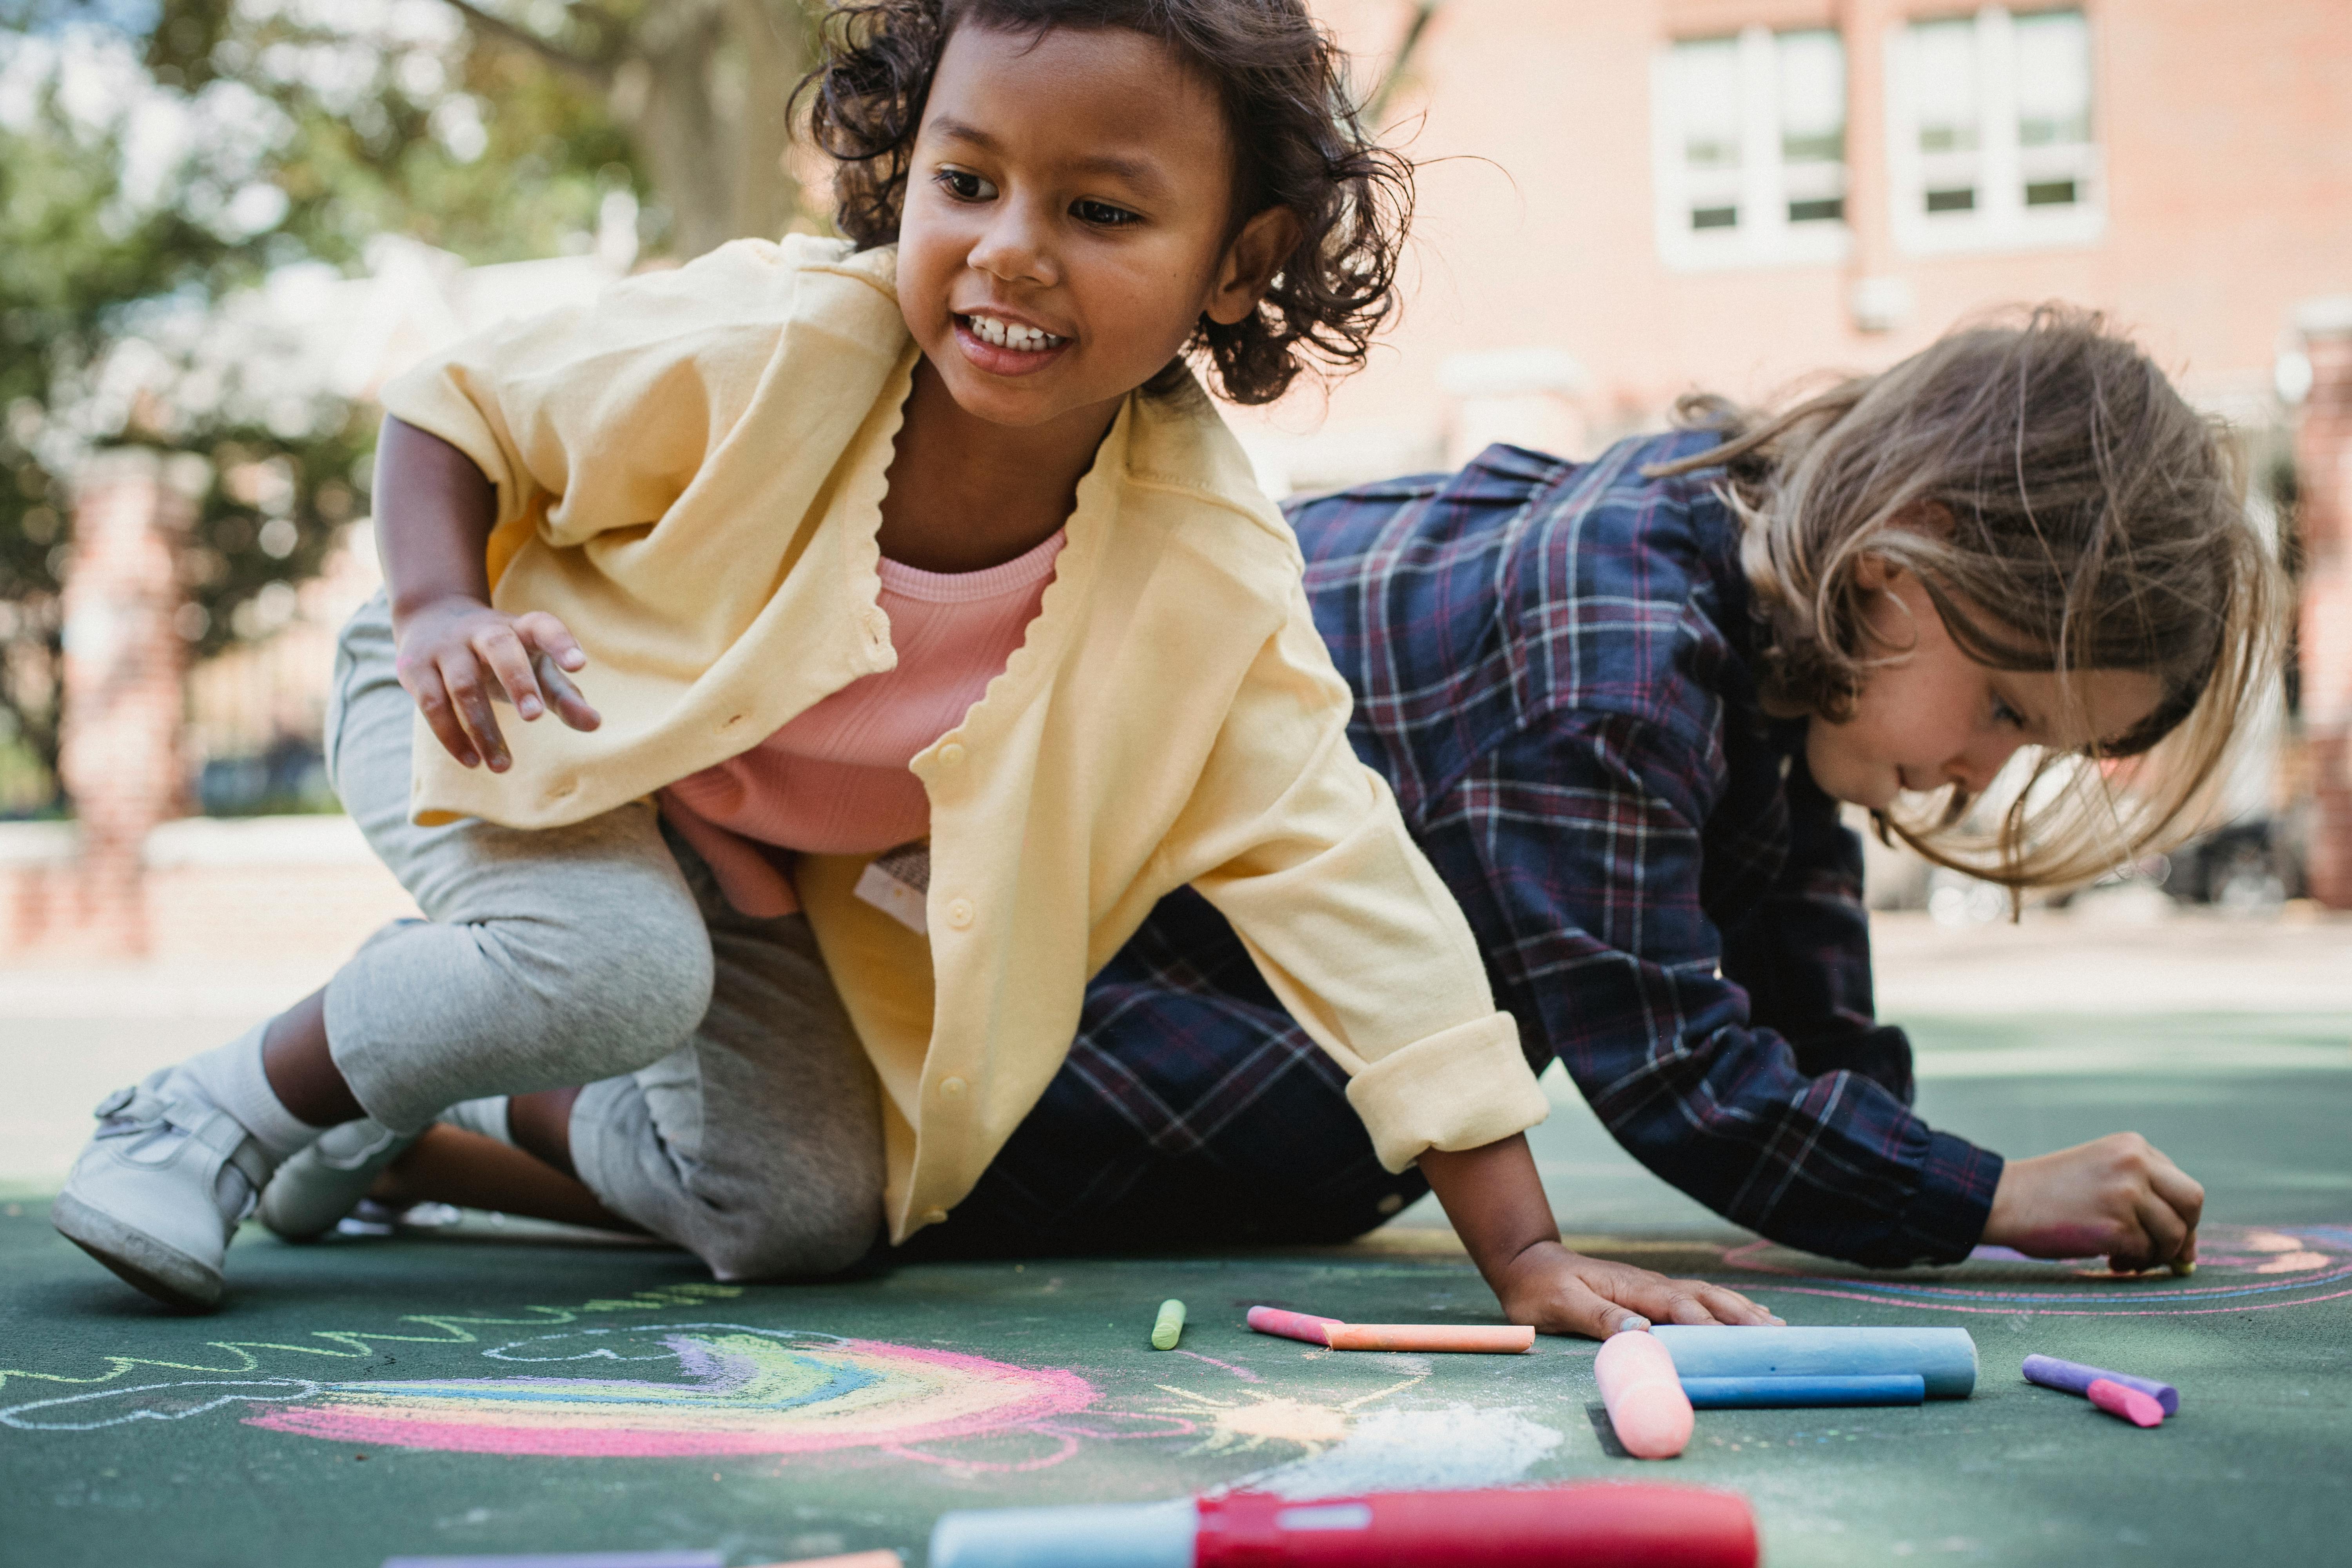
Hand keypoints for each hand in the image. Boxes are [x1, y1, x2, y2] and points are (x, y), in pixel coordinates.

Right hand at [392, 595, 599, 769]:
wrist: (432, 619)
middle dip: (518, 681)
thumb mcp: (536, 668)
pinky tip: (472, 760)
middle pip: (501, 647)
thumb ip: (565, 695)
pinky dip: (452, 736)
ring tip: (503, 767)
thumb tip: (594, 724)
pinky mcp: (415, 668)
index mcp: (519, 628)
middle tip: (534, 717)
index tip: (580, 665)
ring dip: (483, 728)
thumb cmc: (501, 655)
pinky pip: (432, 704)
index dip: (561, 642)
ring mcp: (446, 647)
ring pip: (463, 685)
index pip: (542, 625)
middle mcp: (483, 631)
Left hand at [1491, 1240, 1783, 1339]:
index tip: (1737, 1343)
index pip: (1679, 1308)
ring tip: (1774, 1325)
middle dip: (1739, 1315)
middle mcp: (1649, 1285)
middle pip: (1704, 1298)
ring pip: (1705, 1296)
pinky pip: (1695, 1299)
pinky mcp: (1650, 1293)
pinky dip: (1724, 1306)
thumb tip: (1642, 1330)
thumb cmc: (1539, 1289)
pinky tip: (1744, 1313)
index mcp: (1631, 1289)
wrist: (1527, 1262)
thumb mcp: (1560, 1305)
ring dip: (1739, 1309)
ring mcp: (1652, 1287)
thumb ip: (1598, 1317)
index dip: (1709, 1325)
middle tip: (1776, 1335)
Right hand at [1982, 1132, 2202, 1273]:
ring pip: (2173, 1234)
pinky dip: (2133, 1264)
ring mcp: (2126, 1195)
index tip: (2171, 1236)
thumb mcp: (2100, 1168)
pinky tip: (2110, 1262)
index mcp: (2132, 1146)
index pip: (2182, 1184)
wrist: (2004, 1199)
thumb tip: (2183, 1236)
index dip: (2181, 1215)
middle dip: (2186, 1233)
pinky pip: (2146, 1252)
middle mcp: (2134, 1164)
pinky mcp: (2116, 1227)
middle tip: (2172, 1255)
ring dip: (2156, 1255)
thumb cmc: (2048, 1191)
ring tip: (2128, 1260)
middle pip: (2192, 1203)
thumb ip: (2139, 1185)